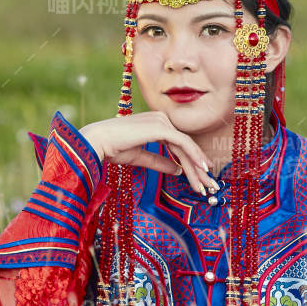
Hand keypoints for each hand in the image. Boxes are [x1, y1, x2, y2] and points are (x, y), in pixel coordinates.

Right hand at [80, 113, 219, 197]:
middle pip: (186, 146)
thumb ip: (160, 162)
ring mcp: (162, 121)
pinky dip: (194, 156)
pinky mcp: (161, 127)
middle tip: (209, 186)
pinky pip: (183, 144)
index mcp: (156, 123)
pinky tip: (201, 169)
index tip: (199, 181)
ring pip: (186, 146)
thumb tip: (177, 170)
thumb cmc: (113, 148)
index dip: (191, 163)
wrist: (97, 141)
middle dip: (198, 168)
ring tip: (206, 185)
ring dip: (197, 167)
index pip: (179, 145)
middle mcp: (161, 119)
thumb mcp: (140, 157)